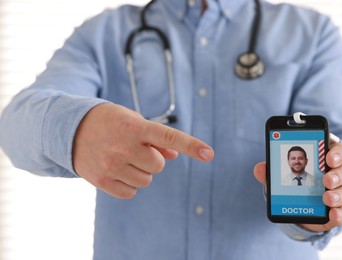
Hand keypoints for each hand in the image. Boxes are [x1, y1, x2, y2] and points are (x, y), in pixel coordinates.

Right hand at [73, 103, 213, 198]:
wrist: (70, 128)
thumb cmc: (109, 122)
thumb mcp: (132, 120)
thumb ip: (155, 137)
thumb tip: (174, 154)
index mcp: (135, 127)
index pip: (169, 137)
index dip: (191, 145)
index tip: (209, 154)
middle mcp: (124, 146)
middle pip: (159, 165)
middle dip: (152, 159)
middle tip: (135, 148)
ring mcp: (112, 165)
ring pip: (146, 180)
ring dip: (141, 171)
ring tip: (123, 157)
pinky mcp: (102, 180)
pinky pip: (131, 192)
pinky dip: (129, 184)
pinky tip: (116, 170)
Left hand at [253, 142, 341, 231]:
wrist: (298, 205)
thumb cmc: (294, 181)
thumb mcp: (281, 174)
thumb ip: (271, 170)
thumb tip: (259, 168)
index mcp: (327, 159)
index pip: (340, 150)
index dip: (338, 152)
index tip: (328, 157)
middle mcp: (338, 174)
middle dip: (338, 174)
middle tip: (327, 179)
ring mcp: (340, 193)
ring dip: (338, 194)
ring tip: (326, 197)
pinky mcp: (337, 211)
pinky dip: (339, 214)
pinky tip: (332, 213)